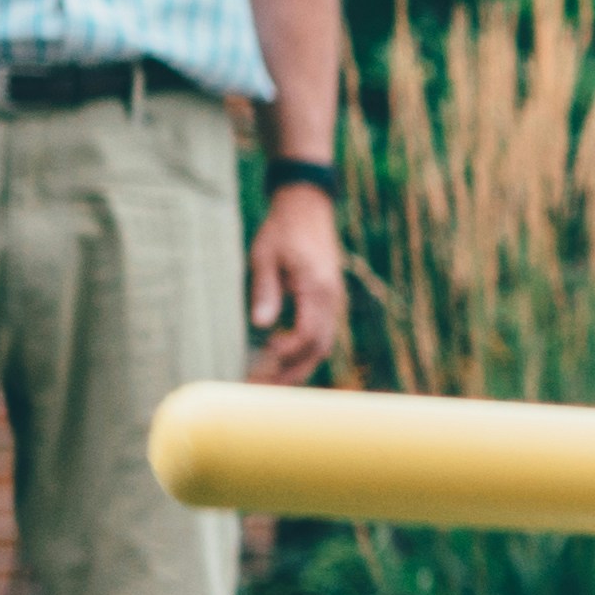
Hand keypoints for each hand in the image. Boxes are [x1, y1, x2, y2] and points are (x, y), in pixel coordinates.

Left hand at [245, 178, 344, 378]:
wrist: (307, 205)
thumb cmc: (282, 228)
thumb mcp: (264, 256)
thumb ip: (265, 291)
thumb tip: (261, 325)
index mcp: (316, 287)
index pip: (306, 335)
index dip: (285, 354)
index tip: (262, 359)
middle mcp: (331, 297)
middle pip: (318, 348)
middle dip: (292, 373)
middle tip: (264, 389)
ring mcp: (333, 299)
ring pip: (323, 345)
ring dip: (300, 366)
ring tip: (273, 382)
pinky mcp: (329, 298)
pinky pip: (322, 333)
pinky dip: (305, 351)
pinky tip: (283, 357)